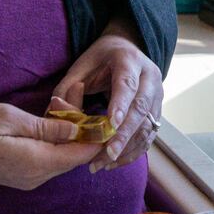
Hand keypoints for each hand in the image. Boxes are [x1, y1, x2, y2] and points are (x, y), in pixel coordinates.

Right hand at [0, 103, 102, 190]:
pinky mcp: (19, 175)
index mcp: (38, 163)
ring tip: (61, 102)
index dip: (96, 132)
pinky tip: (48, 119)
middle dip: (82, 126)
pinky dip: (54, 140)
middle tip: (74, 92)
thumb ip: (46, 127)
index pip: (82, 153)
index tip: (99, 107)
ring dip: (67, 131)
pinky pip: (48, 158)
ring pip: (61, 156)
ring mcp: (28, 179)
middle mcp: (37, 177)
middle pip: (74, 154)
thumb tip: (77, 130)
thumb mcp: (9, 119)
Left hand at [52, 27, 163, 172]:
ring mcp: (157, 95)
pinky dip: (134, 151)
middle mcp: (149, 77)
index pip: (127, 84)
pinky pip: (149, 135)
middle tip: (107, 153)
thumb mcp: (81, 66)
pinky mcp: (157, 110)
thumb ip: (68, 87)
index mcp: (129, 60)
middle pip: (141, 108)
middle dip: (124, 134)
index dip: (120, 105)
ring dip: (128, 147)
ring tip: (104, 163)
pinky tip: (115, 161)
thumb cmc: (100, 59)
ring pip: (148, 125)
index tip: (111, 125)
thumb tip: (56, 111)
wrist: (127, 50)